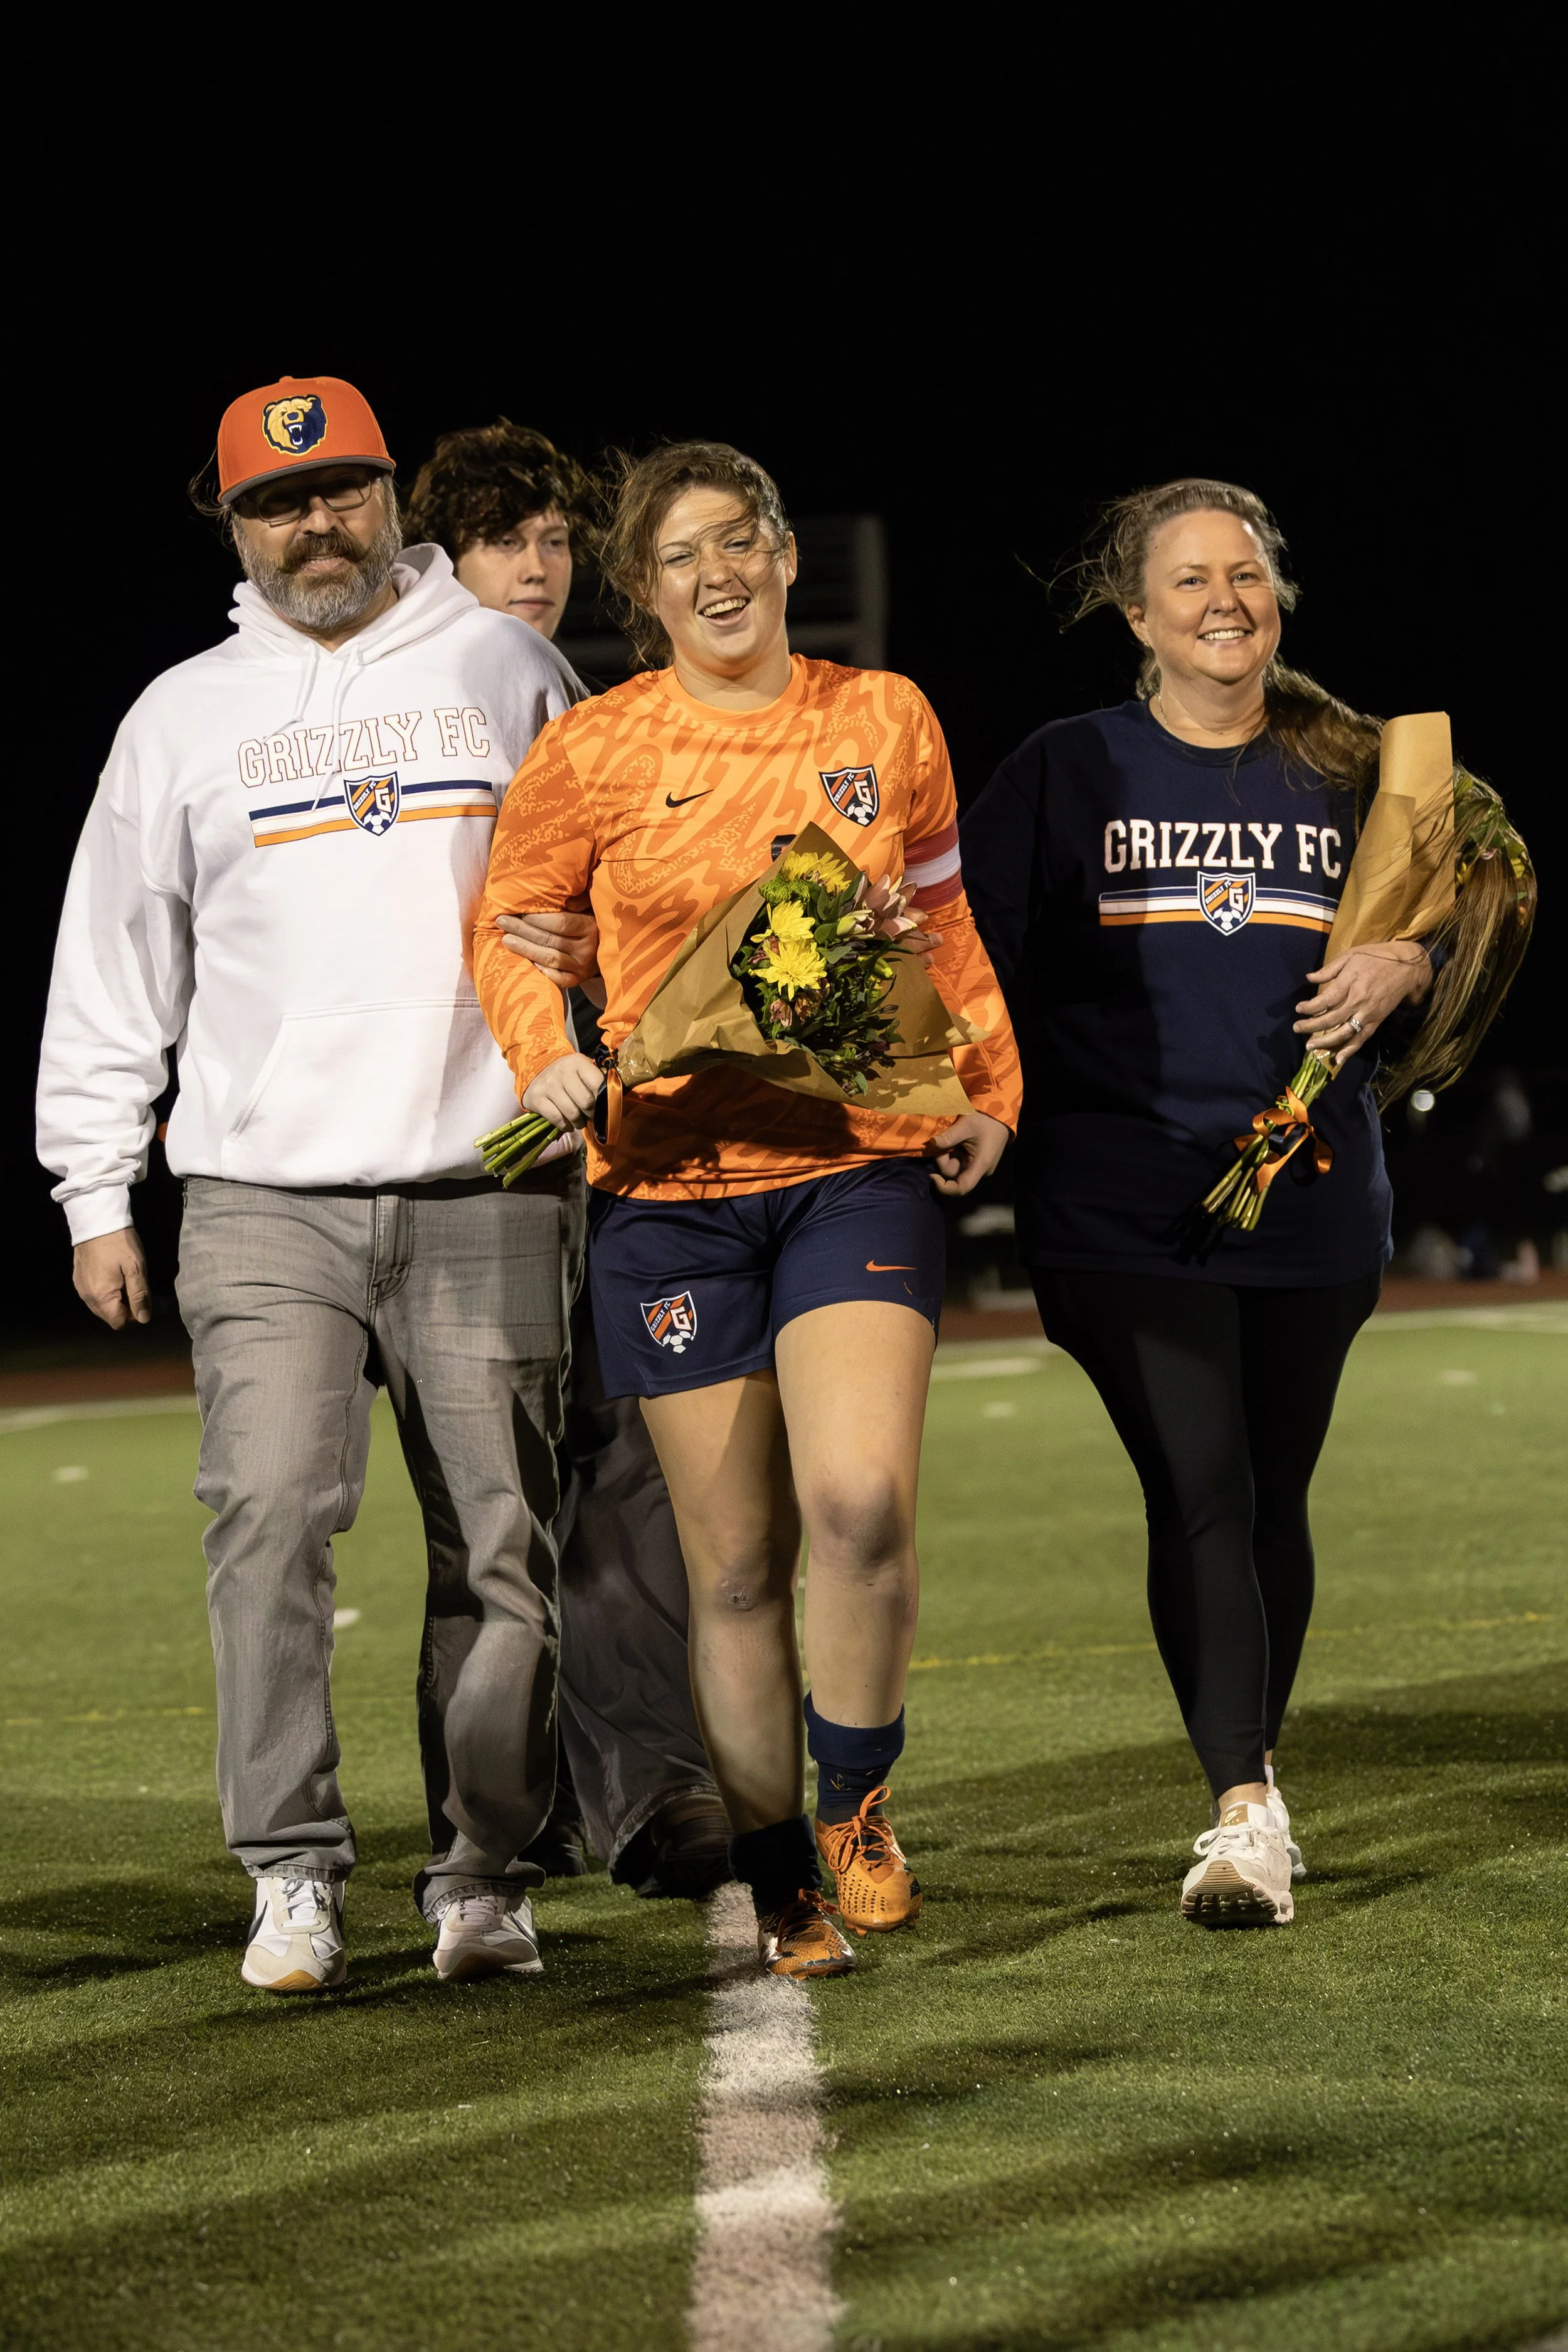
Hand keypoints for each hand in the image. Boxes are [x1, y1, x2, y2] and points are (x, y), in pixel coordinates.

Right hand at [73, 1227, 149, 1328]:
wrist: (96, 1218)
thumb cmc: (118, 1241)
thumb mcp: (135, 1268)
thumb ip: (139, 1295)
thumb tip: (144, 1319)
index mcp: (100, 1296)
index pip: (120, 1322)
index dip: (137, 1317)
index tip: (151, 1303)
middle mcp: (87, 1296)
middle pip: (111, 1316)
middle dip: (130, 1309)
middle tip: (147, 1293)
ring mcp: (81, 1287)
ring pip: (104, 1306)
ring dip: (120, 1301)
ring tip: (134, 1284)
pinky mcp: (79, 1278)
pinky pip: (96, 1295)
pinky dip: (110, 1293)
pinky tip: (120, 1279)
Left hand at [498, 901, 604, 1007]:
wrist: (611, 947)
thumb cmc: (593, 920)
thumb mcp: (589, 906)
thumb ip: (576, 899)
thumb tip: (557, 893)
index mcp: (590, 927)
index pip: (558, 923)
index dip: (535, 918)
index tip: (517, 911)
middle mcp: (587, 949)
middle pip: (549, 940)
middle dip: (522, 930)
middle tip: (501, 921)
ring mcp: (583, 967)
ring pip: (549, 959)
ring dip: (524, 949)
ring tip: (506, 939)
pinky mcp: (579, 981)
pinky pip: (557, 978)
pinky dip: (541, 971)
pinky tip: (526, 961)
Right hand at [523, 1053, 603, 1130]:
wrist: (538, 1071)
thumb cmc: (569, 1075)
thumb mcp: (583, 1070)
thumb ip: (598, 1081)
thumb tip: (614, 1101)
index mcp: (578, 1062)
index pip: (598, 1084)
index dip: (604, 1099)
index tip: (603, 1106)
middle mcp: (562, 1071)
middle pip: (586, 1102)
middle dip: (592, 1114)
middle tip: (591, 1116)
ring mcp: (548, 1085)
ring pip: (572, 1113)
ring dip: (579, 1122)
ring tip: (580, 1121)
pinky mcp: (537, 1098)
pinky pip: (558, 1119)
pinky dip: (566, 1126)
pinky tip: (568, 1124)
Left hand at [924, 1111, 1010, 1196]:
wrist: (1000, 1115)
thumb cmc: (986, 1120)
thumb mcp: (966, 1125)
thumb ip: (948, 1137)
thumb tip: (930, 1144)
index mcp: (981, 1165)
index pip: (962, 1188)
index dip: (944, 1187)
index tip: (931, 1175)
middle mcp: (981, 1170)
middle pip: (954, 1174)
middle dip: (944, 1159)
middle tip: (943, 1140)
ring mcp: (979, 1167)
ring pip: (955, 1168)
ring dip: (948, 1155)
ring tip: (953, 1138)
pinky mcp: (977, 1162)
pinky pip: (960, 1163)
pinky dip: (953, 1154)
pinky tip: (956, 1141)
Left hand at [1295, 941, 1431, 1064]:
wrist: (1407, 968)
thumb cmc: (1376, 957)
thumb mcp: (1351, 955)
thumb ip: (1329, 969)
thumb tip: (1309, 978)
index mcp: (1351, 982)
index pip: (1326, 1000)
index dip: (1310, 1007)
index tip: (1298, 1009)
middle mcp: (1358, 1000)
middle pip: (1332, 1019)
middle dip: (1311, 1026)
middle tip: (1297, 1028)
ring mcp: (1368, 1013)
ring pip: (1345, 1032)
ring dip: (1326, 1042)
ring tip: (1310, 1047)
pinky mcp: (1377, 1021)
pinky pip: (1362, 1038)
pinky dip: (1351, 1050)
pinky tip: (1339, 1059)